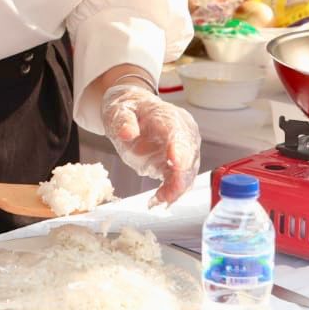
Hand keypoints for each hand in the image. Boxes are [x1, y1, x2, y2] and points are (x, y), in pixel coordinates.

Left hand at [101, 82, 200, 205]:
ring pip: (188, 172)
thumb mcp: (119, 111)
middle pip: (189, 157)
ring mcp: (184, 148)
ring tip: (158, 200)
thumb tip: (127, 132)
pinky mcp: (178, 163)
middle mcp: (183, 132)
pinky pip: (180, 180)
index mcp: (169, 117)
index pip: (178, 133)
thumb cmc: (129, 109)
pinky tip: (158, 200)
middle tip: (164, 196)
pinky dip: (172, 192)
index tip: (175, 163)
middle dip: (180, 178)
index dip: (179, 149)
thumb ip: (124, 121)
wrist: (133, 111)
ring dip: (176, 189)